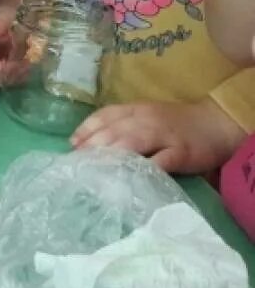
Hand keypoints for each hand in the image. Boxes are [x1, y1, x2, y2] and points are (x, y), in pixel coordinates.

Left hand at [71, 98, 246, 173]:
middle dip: (93, 146)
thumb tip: (82, 144)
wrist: (216, 124)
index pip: (104, 115)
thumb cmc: (174, 124)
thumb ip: (119, 127)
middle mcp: (146, 120)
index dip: (86, 130)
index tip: (71, 146)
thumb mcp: (144, 118)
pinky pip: (161, 160)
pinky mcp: (181, 152)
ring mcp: (164, 135)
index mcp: (135, 110)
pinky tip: (130, 178)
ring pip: (133, 141)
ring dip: (112, 155)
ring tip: (95, 169)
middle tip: (78, 163)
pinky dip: (145, 168)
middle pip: (114, 130)